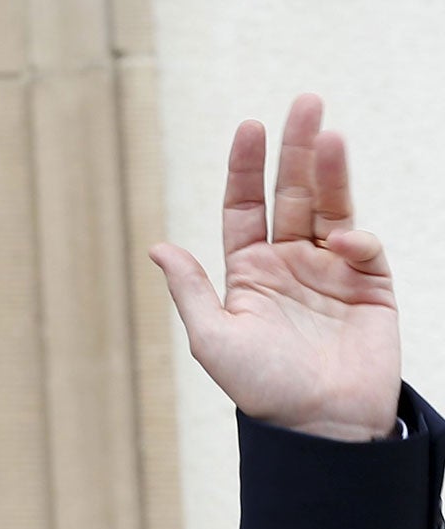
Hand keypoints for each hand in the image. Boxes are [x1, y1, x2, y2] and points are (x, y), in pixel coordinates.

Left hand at [150, 94, 399, 440]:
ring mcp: (332, 270)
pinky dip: (357, 238)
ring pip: (332, 206)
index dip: (247, 168)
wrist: (319, 428)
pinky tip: (344, 242)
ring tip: (330, 131)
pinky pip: (365, 247)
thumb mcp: (213, 339)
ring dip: (332, 170)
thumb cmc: (261, 390)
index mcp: (248, 273)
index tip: (250, 127)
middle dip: (298, 149)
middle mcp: (290, 263)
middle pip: (293, 193)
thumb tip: (157, 246)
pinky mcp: (371, 285)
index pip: (246, 207)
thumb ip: (191, 290)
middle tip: (305, 101)